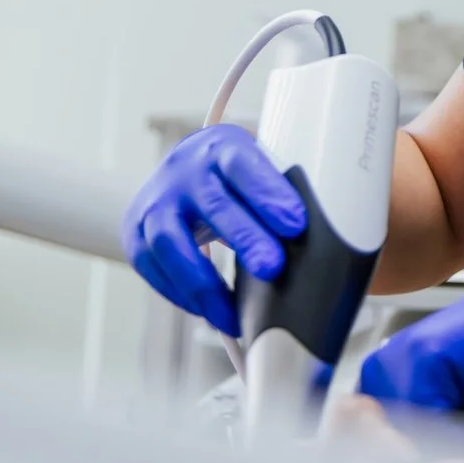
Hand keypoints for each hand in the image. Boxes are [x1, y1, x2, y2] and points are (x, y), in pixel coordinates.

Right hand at [121, 123, 306, 335]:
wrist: (185, 173)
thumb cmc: (235, 179)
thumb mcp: (260, 172)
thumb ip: (283, 197)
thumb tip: (329, 239)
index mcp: (222, 148)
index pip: (245, 165)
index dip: (269, 193)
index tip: (297, 223)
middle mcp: (184, 171)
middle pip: (212, 205)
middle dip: (244, 239)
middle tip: (273, 269)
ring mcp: (154, 201)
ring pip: (169, 242)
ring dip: (204, 282)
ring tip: (234, 314)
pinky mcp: (135, 232)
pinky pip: (153, 268)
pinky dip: (182, 294)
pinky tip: (209, 311)